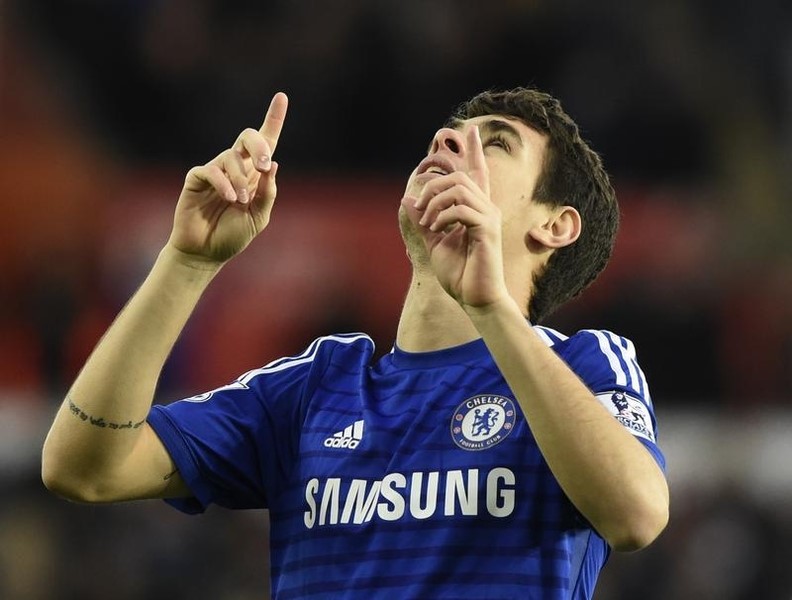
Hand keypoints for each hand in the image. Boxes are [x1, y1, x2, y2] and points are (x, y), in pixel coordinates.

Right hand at [168, 92, 287, 263]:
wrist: (206, 252)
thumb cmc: (232, 235)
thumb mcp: (258, 217)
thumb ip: (267, 193)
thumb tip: (273, 164)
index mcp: (254, 175)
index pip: (266, 142)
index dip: (274, 119)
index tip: (282, 97)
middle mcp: (236, 167)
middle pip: (248, 137)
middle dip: (259, 145)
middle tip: (264, 166)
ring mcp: (216, 170)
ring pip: (231, 157)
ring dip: (240, 179)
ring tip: (240, 201)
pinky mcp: (197, 178)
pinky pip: (211, 170)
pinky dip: (223, 183)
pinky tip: (229, 198)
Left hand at [400, 126, 509, 310]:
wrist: (475, 299)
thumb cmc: (459, 275)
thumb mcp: (434, 244)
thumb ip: (422, 222)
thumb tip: (407, 200)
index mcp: (476, 209)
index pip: (477, 173)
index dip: (474, 150)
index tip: (470, 129)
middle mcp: (486, 208)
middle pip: (459, 176)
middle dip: (433, 188)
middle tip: (421, 214)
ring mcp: (489, 217)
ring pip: (459, 188)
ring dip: (435, 203)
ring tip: (428, 224)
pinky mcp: (487, 229)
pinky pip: (461, 208)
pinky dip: (442, 216)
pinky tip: (436, 230)